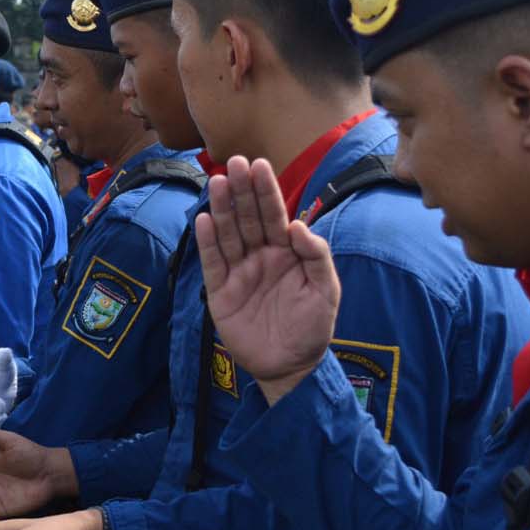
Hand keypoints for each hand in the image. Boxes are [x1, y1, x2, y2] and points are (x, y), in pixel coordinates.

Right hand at [196, 154, 341, 399]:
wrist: (291, 367)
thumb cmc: (312, 328)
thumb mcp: (326, 291)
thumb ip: (317, 257)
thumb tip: (297, 225)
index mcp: (286, 252)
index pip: (274, 215)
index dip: (266, 191)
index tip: (259, 165)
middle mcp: (260, 257)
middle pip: (248, 218)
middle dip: (242, 191)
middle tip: (234, 163)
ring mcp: (239, 273)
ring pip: (228, 235)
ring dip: (222, 209)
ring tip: (216, 183)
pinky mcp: (221, 293)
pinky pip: (213, 264)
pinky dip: (207, 243)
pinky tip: (203, 220)